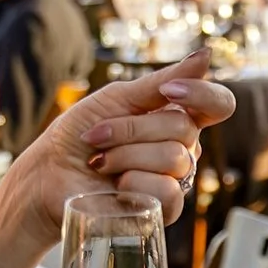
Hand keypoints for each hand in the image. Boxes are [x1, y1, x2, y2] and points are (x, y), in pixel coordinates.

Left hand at [27, 68, 236, 225]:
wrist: (49, 174)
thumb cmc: (80, 134)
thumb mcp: (118, 98)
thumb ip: (162, 81)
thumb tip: (207, 56)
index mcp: (177, 118)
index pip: (218, 104)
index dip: (202, 95)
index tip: (168, 93)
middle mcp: (183, 149)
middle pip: (184, 129)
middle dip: (131, 129)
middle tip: (98, 136)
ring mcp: (175, 181)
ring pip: (174, 159)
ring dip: (125, 155)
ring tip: (101, 162)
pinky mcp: (163, 211)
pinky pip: (168, 191)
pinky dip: (133, 184)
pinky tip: (116, 187)